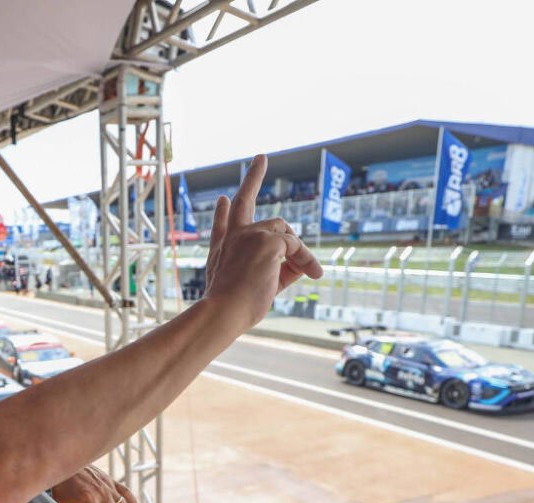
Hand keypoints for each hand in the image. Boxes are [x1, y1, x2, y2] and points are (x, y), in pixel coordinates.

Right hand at [203, 154, 322, 327]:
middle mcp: (232, 237)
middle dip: (253, 176)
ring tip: (312, 272)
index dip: (223, 212)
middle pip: (244, 200)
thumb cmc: (235, 310)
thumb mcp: (254, 287)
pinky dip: (306, 260)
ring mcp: (248, 235)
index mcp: (221, 250)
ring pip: (284, 232)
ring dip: (300, 251)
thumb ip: (276, 272)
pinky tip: (312, 273)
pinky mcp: (267, 241)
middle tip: (260, 158)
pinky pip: (296, 246)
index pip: (223, 225)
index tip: (223, 200)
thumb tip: (302, 265)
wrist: (223, 312)